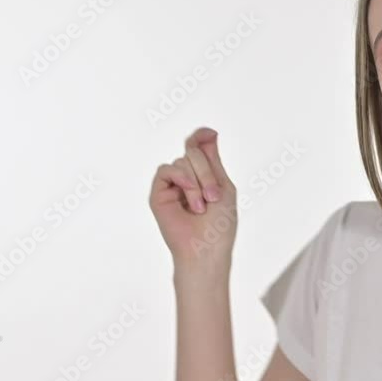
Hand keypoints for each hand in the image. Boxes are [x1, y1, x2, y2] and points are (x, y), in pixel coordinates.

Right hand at [149, 127, 238, 270]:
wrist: (206, 248)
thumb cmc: (219, 224)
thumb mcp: (223, 186)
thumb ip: (212, 160)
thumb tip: (208, 132)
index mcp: (205, 176)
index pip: (199, 148)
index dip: (201, 137)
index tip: (210, 133)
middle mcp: (187, 178)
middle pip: (193, 152)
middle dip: (207, 172)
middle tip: (214, 197)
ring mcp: (172, 185)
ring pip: (183, 161)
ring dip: (198, 183)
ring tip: (202, 206)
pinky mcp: (158, 193)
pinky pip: (166, 170)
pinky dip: (181, 179)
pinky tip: (190, 197)